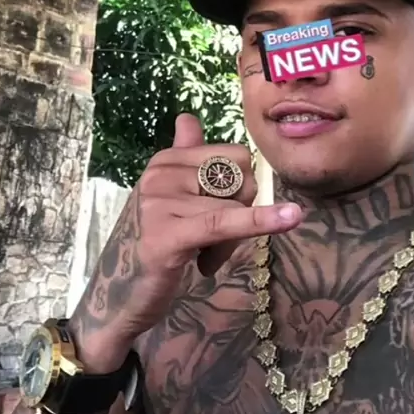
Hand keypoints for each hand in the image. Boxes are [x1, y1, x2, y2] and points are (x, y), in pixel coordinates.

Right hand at [70, 114, 302, 371]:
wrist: (123, 296)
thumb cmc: (158, 244)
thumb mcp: (174, 195)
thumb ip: (185, 155)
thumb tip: (187, 117)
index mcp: (165, 160)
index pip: (236, 157)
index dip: (240, 188)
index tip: (218, 213)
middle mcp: (159, 175)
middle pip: (240, 180)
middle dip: (239, 213)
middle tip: (209, 242)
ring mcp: (159, 203)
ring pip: (234, 208)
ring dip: (231, 243)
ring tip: (201, 259)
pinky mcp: (167, 236)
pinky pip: (225, 222)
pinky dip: (259, 221)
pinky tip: (289, 217)